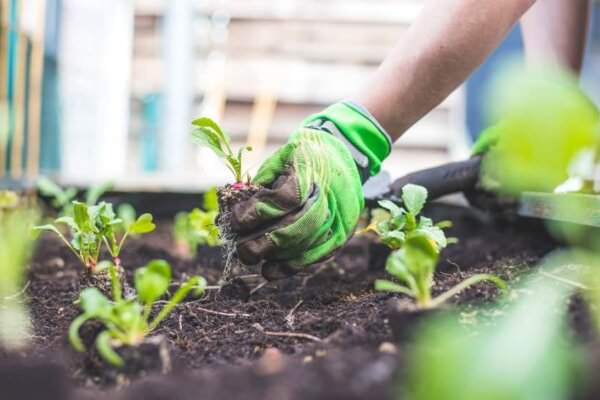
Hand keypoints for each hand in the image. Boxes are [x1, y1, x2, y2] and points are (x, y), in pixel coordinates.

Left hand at [228, 102, 390, 279]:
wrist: (344, 155)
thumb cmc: (306, 156)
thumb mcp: (282, 156)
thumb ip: (263, 181)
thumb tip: (238, 209)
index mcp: (312, 170)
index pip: (284, 199)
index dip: (258, 213)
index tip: (236, 220)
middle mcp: (329, 196)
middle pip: (295, 227)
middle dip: (262, 243)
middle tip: (241, 248)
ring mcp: (339, 217)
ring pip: (305, 245)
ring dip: (274, 256)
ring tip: (251, 256)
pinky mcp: (342, 233)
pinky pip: (317, 256)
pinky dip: (291, 267)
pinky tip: (270, 271)